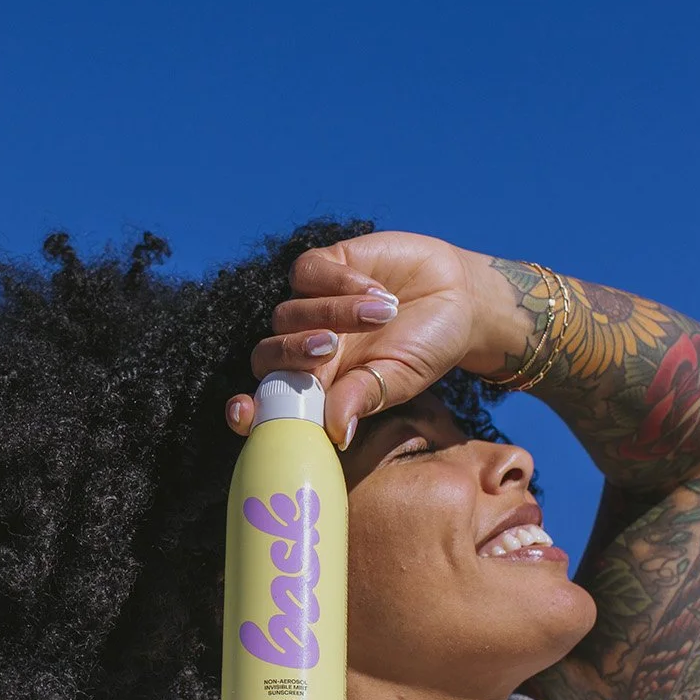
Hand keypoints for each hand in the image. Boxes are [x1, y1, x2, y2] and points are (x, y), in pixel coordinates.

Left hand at [226, 230, 491, 448]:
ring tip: (384, 314)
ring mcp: (311, 305)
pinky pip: (308, 273)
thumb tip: (335, 432)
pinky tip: (376, 290)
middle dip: (290, 353)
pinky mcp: (325, 267)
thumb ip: (364, 397)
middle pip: (266, 355)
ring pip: (287, 313)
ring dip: (333, 313)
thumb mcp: (400, 378)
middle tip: (329, 348)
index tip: (241, 414)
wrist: (458, 298)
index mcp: (318, 385)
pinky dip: (339, 283)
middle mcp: (306, 348)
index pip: (267, 401)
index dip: (247, 410)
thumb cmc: (427, 348)